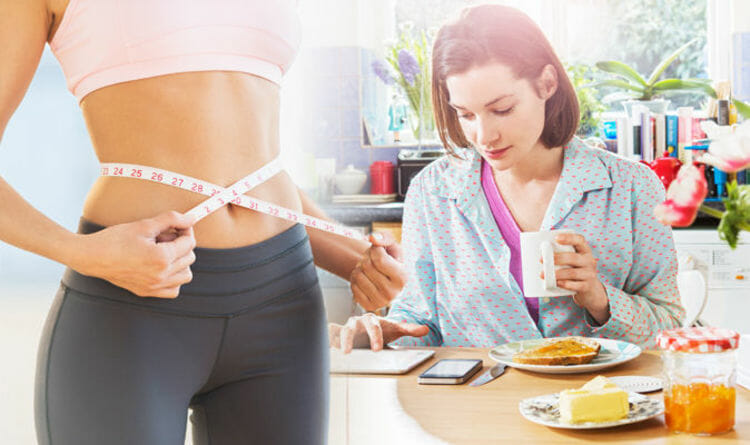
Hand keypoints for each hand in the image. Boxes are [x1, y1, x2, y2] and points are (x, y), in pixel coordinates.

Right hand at [73, 211, 196, 297]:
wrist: (92, 256)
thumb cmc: (115, 239)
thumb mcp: (144, 225)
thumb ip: (172, 219)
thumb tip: (192, 218)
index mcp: (161, 258)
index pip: (190, 243)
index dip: (186, 231)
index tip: (177, 226)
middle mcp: (160, 275)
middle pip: (190, 258)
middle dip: (181, 245)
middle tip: (164, 237)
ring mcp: (154, 287)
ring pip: (186, 275)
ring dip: (181, 262)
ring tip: (163, 252)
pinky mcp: (147, 292)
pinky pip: (174, 289)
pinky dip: (173, 278)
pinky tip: (161, 266)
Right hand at [328, 313, 429, 352]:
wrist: (371, 331)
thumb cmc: (383, 330)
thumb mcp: (395, 330)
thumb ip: (409, 329)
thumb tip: (425, 329)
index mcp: (371, 320)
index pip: (373, 327)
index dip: (375, 337)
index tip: (376, 349)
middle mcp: (356, 322)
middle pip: (350, 329)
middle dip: (349, 340)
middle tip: (348, 352)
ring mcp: (345, 329)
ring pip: (337, 331)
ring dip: (334, 340)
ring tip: (329, 350)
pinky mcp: (337, 336)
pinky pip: (329, 335)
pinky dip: (326, 340)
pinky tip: (322, 348)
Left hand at [349, 231, 406, 310]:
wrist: (386, 278)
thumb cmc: (390, 259)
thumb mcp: (391, 245)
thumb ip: (383, 237)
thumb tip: (372, 238)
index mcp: (402, 278)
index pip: (379, 259)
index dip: (374, 250)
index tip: (378, 250)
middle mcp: (393, 293)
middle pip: (367, 266)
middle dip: (366, 258)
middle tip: (372, 260)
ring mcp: (380, 302)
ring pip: (358, 275)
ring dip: (359, 268)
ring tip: (368, 270)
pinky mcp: (368, 306)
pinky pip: (353, 286)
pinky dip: (355, 279)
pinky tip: (365, 279)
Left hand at [541, 232, 609, 323]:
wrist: (590, 291)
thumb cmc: (574, 272)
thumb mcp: (572, 262)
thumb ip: (561, 255)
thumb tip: (536, 252)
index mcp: (584, 251)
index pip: (579, 240)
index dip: (569, 238)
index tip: (556, 238)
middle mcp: (589, 261)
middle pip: (573, 257)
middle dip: (556, 258)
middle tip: (541, 260)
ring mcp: (589, 274)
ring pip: (572, 272)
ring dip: (556, 273)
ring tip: (543, 275)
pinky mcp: (587, 286)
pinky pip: (576, 285)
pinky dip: (565, 284)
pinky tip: (557, 283)